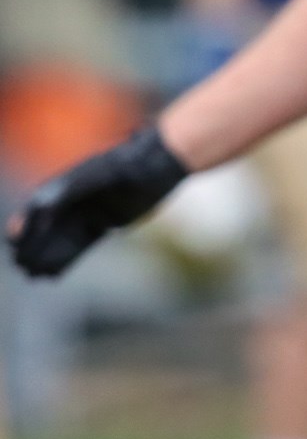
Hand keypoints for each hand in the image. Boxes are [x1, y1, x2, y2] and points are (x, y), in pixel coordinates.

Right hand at [7, 128, 188, 276]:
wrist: (159, 164)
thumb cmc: (126, 166)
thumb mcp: (94, 177)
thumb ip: (65, 192)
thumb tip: (39, 209)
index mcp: (64, 185)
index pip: (35, 211)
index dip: (24, 228)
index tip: (17, 245)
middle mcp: (73, 200)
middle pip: (46, 229)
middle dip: (33, 248)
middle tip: (24, 267)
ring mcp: (89, 212)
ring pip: (61, 239)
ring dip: (48, 256)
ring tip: (35, 275)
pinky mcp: (106, 223)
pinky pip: (81, 243)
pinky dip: (67, 258)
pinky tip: (56, 274)